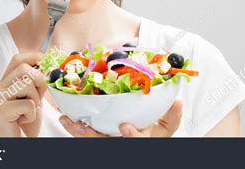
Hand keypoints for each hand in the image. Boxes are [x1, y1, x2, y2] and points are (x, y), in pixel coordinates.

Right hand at [0, 52, 46, 136]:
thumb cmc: (26, 121)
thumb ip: (37, 81)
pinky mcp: (1, 111)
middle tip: (37, 99)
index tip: (46, 68)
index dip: (35, 58)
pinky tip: (23, 121)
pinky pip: (28, 104)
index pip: (18, 58)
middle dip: (39, 82)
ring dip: (36, 100)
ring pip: (27, 84)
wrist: (17, 143)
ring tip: (29, 111)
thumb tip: (51, 66)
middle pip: (24, 68)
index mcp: (5, 82)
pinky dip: (32, 114)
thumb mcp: (34, 96)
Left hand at [59, 99, 182, 136]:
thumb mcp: (166, 129)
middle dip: (90, 136)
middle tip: (80, 126)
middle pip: (103, 142)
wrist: (144, 140)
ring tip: (67, 120)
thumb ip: (172, 116)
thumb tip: (178, 101)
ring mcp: (108, 141)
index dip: (131, 137)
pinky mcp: (99, 138)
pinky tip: (66, 118)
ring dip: (78, 130)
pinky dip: (75, 127)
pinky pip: (85, 135)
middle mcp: (120, 143)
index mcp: (140, 141)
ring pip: (91, 140)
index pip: (137, 142)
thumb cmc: (153, 135)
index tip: (125, 127)